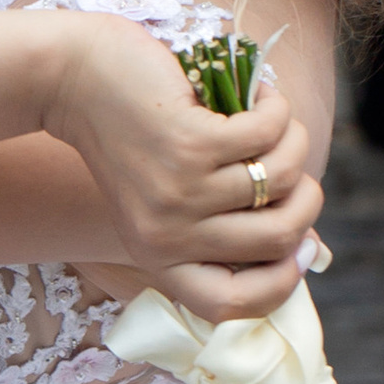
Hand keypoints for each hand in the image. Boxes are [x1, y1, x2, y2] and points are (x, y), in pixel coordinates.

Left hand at [47, 18, 321, 319]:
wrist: (73, 76)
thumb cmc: (133, 135)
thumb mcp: (166, 197)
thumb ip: (223, 227)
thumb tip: (310, 251)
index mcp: (158, 258)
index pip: (228, 307)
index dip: (280, 286)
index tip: (300, 248)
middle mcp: (167, 235)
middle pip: (278, 239)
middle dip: (307, 198)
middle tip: (291, 164)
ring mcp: (180, 192)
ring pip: (283, 180)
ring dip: (292, 142)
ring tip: (269, 119)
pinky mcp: (191, 145)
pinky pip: (270, 135)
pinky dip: (276, 110)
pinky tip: (258, 96)